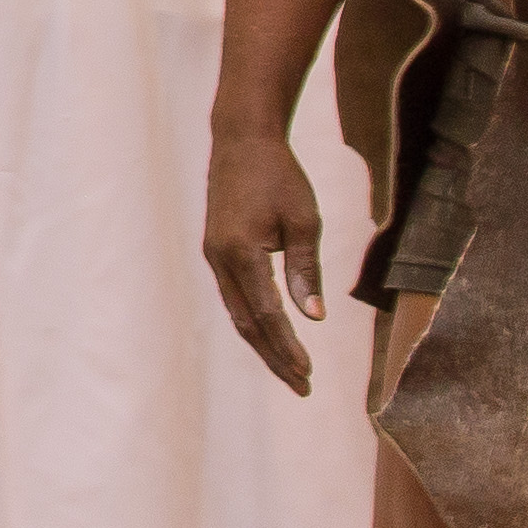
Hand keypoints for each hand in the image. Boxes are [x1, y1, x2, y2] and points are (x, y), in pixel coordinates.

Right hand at [202, 129, 325, 393]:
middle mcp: (220, 258)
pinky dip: (252, 320)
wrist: (242, 140)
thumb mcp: (304, 220)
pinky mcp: (216, 249)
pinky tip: (270, 334)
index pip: (267, 313)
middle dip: (275, 357)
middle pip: (246, 322)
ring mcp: (214, 254)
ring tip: (290, 370)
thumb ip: (306, 270)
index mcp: (241, 251)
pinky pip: (234, 295)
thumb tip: (313, 317)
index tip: (309, 374)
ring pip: (236, 312)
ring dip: (263, 343)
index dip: (288, 347)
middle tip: (303, 387)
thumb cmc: (279, 176)